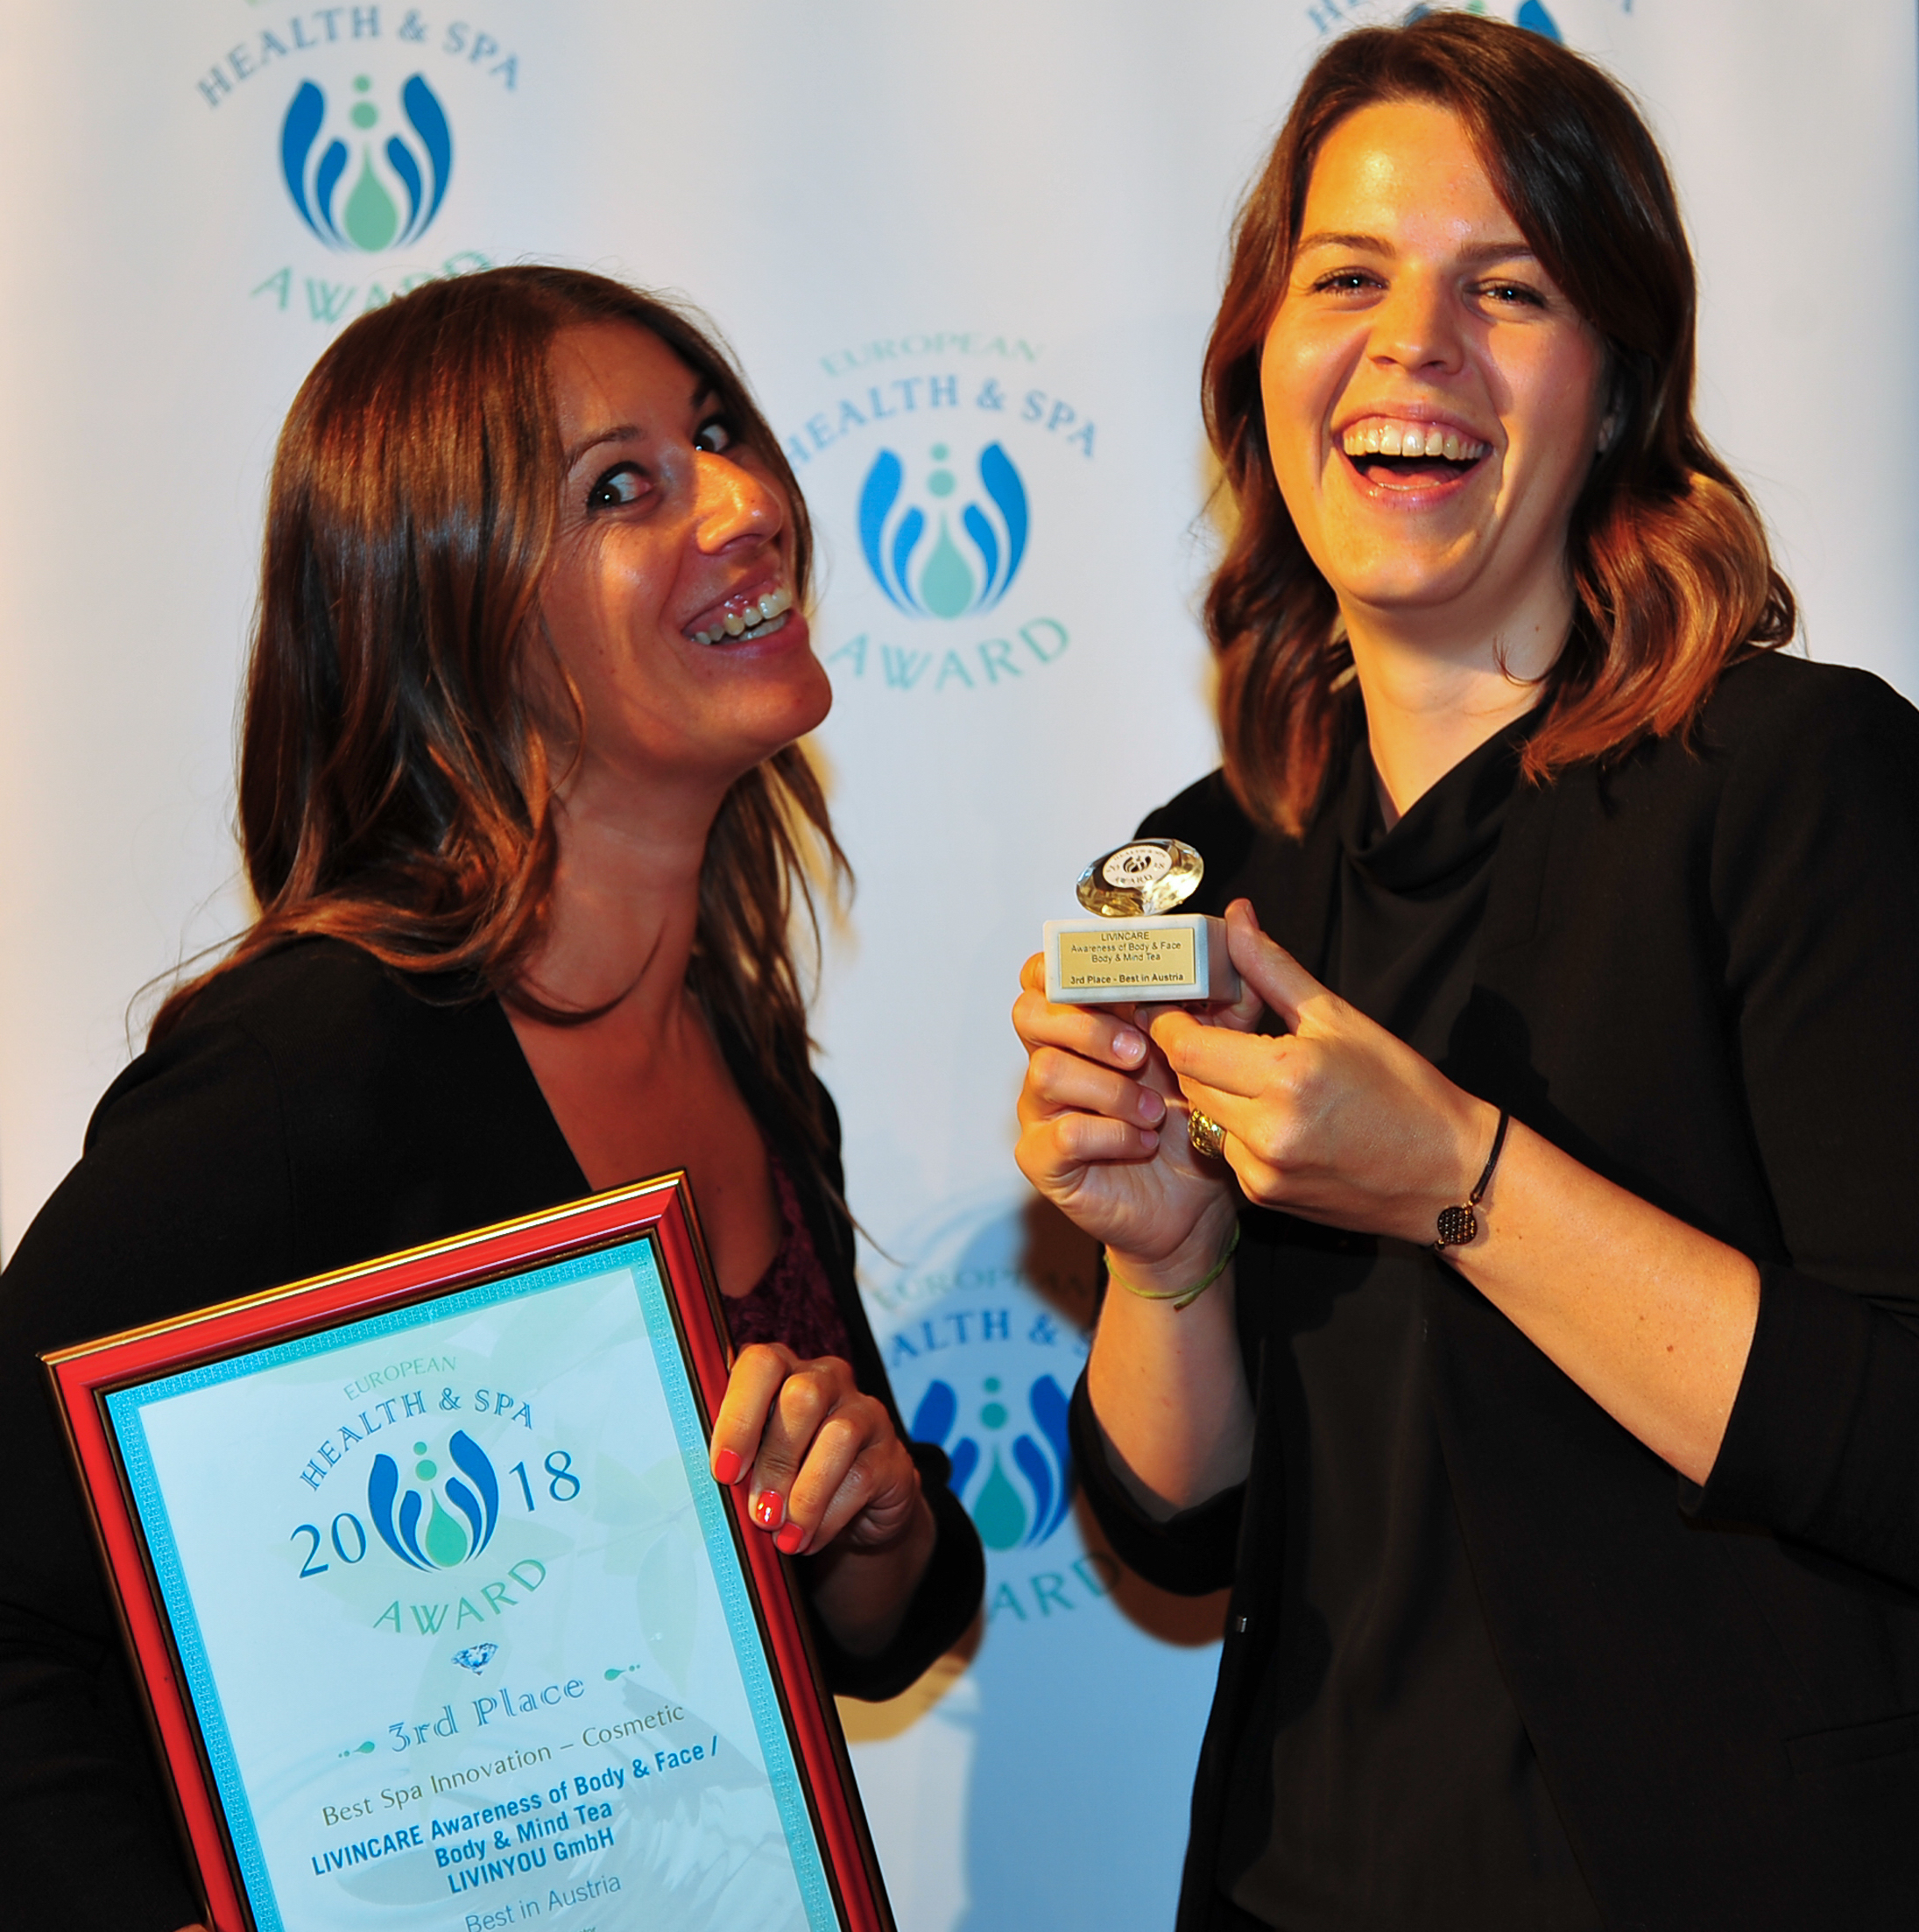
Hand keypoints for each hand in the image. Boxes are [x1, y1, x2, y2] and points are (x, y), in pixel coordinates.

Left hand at [708, 1346, 922, 1559]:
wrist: (854, 1510)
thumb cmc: (789, 1476)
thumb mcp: (757, 1462)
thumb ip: (737, 1456)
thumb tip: (711, 1481)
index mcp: (784, 1371)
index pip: (760, 1364)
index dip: (739, 1414)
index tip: (723, 1470)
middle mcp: (827, 1379)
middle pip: (802, 1396)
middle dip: (774, 1460)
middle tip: (758, 1511)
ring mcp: (865, 1412)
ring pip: (838, 1435)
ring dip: (805, 1494)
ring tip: (783, 1535)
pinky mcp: (892, 1453)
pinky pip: (862, 1476)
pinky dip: (828, 1515)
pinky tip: (809, 1538)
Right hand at [1013, 951, 1260, 1271]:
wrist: (1192, 1206)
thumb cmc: (1192, 1125)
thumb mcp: (1219, 1052)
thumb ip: (1227, 995)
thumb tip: (1240, 919)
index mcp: (1085, 1024)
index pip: (1044, 974)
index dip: (1072, 969)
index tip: (1127, 984)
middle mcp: (1053, 1059)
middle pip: (1029, 1012)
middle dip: (1087, 1025)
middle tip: (1140, 1050)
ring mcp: (1042, 1110)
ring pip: (1045, 1071)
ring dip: (1109, 1087)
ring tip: (1154, 1110)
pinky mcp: (1044, 1159)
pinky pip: (1061, 1133)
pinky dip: (1109, 1133)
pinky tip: (1143, 1141)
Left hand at [1147, 901, 1492, 1243]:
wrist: (1447, 1174)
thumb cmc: (1403, 1090)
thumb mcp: (1338, 1017)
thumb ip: (1272, 968)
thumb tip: (1237, 917)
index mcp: (1286, 1076)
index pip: (1187, 1048)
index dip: (1169, 1024)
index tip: (1172, 1004)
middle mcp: (1268, 1129)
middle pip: (1189, 1080)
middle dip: (1193, 1051)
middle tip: (1212, 1026)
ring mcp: (1264, 1170)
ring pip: (1204, 1115)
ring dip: (1214, 1088)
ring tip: (1252, 1070)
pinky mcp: (1265, 1194)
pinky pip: (1227, 1149)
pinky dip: (1236, 1126)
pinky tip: (1274, 1112)